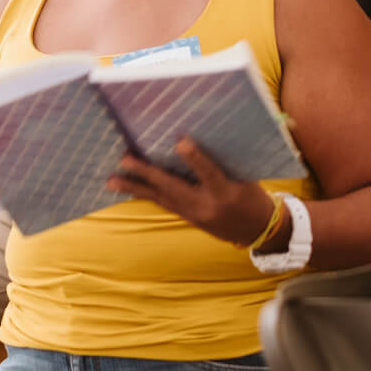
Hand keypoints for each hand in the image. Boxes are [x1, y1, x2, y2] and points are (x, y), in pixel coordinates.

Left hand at [107, 139, 277, 246]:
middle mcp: (206, 206)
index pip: (208, 173)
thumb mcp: (246, 178)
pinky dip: (145, 194)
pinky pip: (163, 203)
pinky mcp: (187, 218)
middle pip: (172, 187)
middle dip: (146, 173)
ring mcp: (194, 215)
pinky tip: (128, 188)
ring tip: (111, 180)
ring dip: (135, 188)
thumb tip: (196, 138)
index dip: (194, 158)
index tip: (179, 142)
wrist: (258, 232)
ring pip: (160, 198)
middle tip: (124, 160)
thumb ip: (222, 162)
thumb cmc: (253, 197)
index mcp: (226, 192)